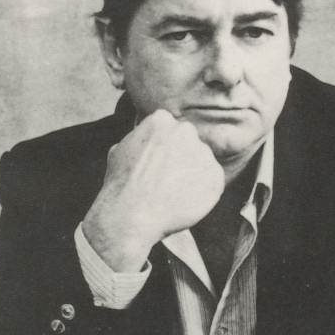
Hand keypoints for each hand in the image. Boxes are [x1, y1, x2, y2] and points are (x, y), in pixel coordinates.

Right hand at [83, 109, 224, 271]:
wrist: (132, 214)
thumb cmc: (121, 185)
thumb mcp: (118, 151)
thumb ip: (137, 140)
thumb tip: (140, 139)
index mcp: (161, 120)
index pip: (171, 131)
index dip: (164, 150)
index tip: (157, 166)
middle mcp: (185, 131)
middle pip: (188, 143)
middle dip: (181, 159)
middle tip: (166, 181)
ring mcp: (203, 152)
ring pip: (201, 163)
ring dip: (192, 176)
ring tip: (172, 194)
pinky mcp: (216, 175)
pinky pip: (212, 182)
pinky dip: (202, 192)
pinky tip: (183, 202)